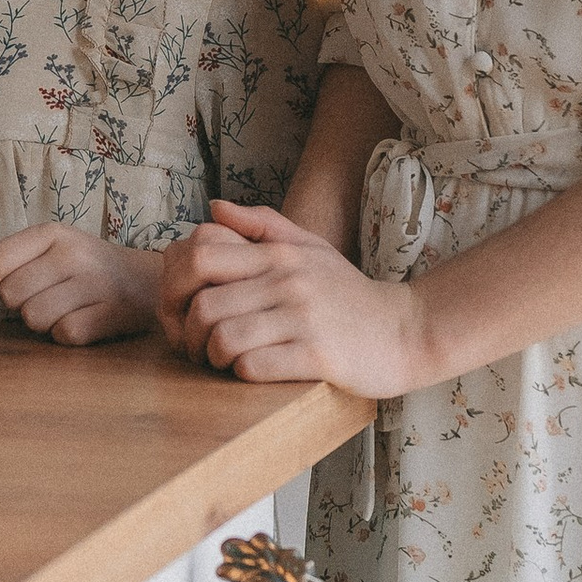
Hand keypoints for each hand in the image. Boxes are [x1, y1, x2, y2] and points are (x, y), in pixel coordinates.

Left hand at [0, 223, 159, 346]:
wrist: (146, 279)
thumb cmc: (86, 267)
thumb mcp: (49, 251)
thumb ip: (8, 261)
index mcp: (52, 234)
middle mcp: (72, 253)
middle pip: (10, 294)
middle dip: (15, 307)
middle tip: (35, 302)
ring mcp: (94, 282)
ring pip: (34, 317)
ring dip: (40, 323)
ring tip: (60, 311)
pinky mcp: (110, 312)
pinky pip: (64, 334)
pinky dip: (65, 335)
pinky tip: (79, 321)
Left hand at [157, 198, 423, 395]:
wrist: (407, 331)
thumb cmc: (348, 295)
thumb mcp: (310, 249)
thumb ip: (261, 226)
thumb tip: (213, 207)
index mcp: (279, 254)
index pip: (200, 252)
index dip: (174, 284)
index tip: (180, 308)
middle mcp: (288, 281)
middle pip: (202, 304)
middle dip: (187, 332)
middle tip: (195, 346)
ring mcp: (302, 318)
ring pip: (223, 338)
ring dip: (212, 357)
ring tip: (222, 361)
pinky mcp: (318, 356)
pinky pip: (254, 366)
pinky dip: (241, 374)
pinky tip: (251, 371)